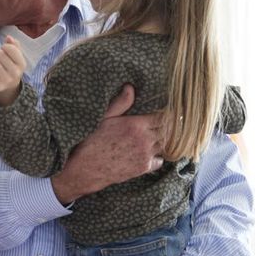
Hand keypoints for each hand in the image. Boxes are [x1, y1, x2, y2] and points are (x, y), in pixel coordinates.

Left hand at [0, 35, 25, 105]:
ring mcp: (6, 80)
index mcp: (22, 64)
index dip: (5, 47)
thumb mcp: (16, 57)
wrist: (8, 88)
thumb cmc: (10, 67)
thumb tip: (9, 37)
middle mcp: (15, 73)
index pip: (9, 48)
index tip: (5, 51)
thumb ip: (14, 45)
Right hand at [52, 84, 163, 203]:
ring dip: (164, 140)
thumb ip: (120, 103)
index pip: (164, 117)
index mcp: (136, 125)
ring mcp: (145, 155)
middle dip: (169, 126)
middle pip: (168, 131)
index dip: (168, 114)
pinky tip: (151, 152)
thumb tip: (130, 88)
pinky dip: (158, 156)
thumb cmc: (91, 140)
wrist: (85, 167)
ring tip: (160, 136)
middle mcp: (144, 140)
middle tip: (168, 123)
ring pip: (165, 145)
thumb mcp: (103, 118)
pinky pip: (160, 160)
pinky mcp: (143, 168)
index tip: (168, 112)